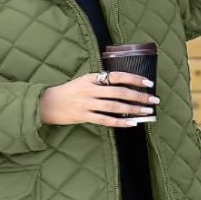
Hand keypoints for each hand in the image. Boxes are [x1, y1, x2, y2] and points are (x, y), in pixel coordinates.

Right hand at [39, 72, 159, 127]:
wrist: (46, 104)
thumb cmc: (68, 92)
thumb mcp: (83, 81)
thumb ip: (100, 82)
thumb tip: (124, 87)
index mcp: (91, 78)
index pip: (116, 76)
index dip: (133, 78)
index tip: (148, 83)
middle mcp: (90, 90)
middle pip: (119, 92)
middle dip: (138, 96)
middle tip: (153, 100)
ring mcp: (86, 104)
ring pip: (114, 107)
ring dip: (133, 109)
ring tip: (147, 112)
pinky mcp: (83, 117)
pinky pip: (105, 120)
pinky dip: (120, 122)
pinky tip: (132, 123)